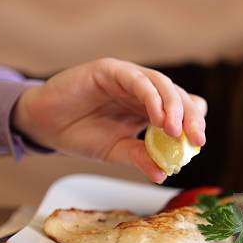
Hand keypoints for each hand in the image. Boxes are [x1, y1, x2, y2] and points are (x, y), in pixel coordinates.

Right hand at [12, 58, 207, 183]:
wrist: (43, 124)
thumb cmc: (80, 134)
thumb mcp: (115, 151)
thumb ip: (139, 157)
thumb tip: (163, 173)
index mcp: (148, 107)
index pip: (181, 110)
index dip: (193, 123)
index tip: (198, 145)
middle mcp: (142, 90)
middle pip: (178, 96)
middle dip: (190, 117)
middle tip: (196, 140)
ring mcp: (127, 77)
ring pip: (161, 85)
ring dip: (173, 107)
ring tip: (176, 131)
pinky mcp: (110, 69)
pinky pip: (137, 80)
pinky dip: (151, 97)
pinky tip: (157, 117)